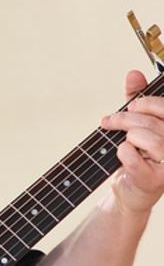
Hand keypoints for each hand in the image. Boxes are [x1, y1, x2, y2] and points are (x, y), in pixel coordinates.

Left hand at [100, 69, 163, 212]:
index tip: (129, 106)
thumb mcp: (135, 123)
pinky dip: (123, 153)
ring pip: (147, 138)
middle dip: (125, 118)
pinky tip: (123, 154)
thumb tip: (134, 74)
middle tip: (109, 122)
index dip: (145, 102)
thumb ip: (137, 99)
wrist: (130, 191)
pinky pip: (133, 157)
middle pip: (152, 122)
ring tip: (121, 141)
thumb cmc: (136, 156)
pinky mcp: (157, 181)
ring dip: (127, 136)